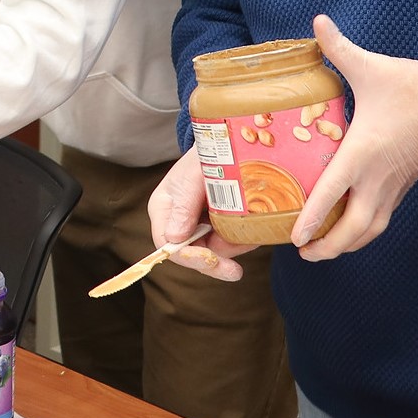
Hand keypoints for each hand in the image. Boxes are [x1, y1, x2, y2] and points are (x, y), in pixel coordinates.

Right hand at [148, 147, 251, 280]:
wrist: (228, 144)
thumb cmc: (205, 155)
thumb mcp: (192, 176)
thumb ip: (183, 205)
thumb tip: (174, 239)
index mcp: (164, 210)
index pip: (166, 243)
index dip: (187, 256)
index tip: (211, 260)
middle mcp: (178, 222)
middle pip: (191, 254)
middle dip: (215, 261)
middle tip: (235, 272)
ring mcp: (199, 225)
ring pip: (215, 251)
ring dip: (234, 247)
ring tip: (251, 234)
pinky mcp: (218, 226)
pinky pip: (230, 241)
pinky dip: (242, 239)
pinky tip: (253, 229)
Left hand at [291, 14, 417, 260]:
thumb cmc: (415, 86)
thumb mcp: (372, 67)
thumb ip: (338, 48)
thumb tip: (317, 22)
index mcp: (365, 150)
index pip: (334, 191)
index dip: (314, 217)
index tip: (296, 236)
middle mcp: (380, 175)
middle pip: (355, 227)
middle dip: (328, 246)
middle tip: (302, 252)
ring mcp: (395, 184)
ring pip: (371, 228)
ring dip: (347, 244)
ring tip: (321, 250)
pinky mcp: (405, 185)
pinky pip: (382, 217)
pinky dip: (364, 231)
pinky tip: (349, 231)